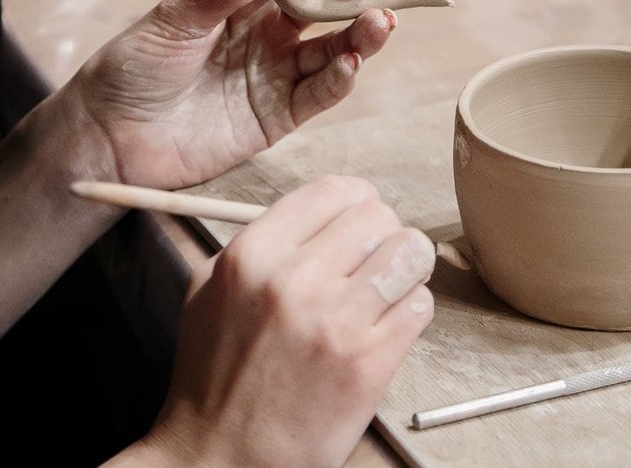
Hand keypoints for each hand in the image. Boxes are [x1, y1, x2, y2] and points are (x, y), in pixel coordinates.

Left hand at [68, 0, 395, 188]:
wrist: (108, 135)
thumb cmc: (131, 68)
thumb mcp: (170, 21)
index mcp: (238, 1)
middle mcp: (264, 34)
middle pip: (319, 6)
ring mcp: (273, 75)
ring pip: (330, 50)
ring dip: (358, 35)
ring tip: (381, 21)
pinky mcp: (275, 117)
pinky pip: (316, 96)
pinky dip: (339, 80)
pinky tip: (352, 63)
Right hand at [136, 176, 435, 466]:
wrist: (220, 457)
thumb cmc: (213, 375)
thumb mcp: (210, 289)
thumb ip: (261, 243)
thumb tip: (321, 216)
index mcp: (253, 254)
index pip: (334, 190)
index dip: (357, 202)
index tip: (358, 221)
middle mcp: (294, 279)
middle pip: (380, 217)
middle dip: (383, 235)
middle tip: (372, 261)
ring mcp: (336, 322)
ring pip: (410, 254)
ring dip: (405, 269)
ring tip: (387, 288)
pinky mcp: (369, 364)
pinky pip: (420, 306)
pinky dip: (410, 311)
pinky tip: (386, 326)